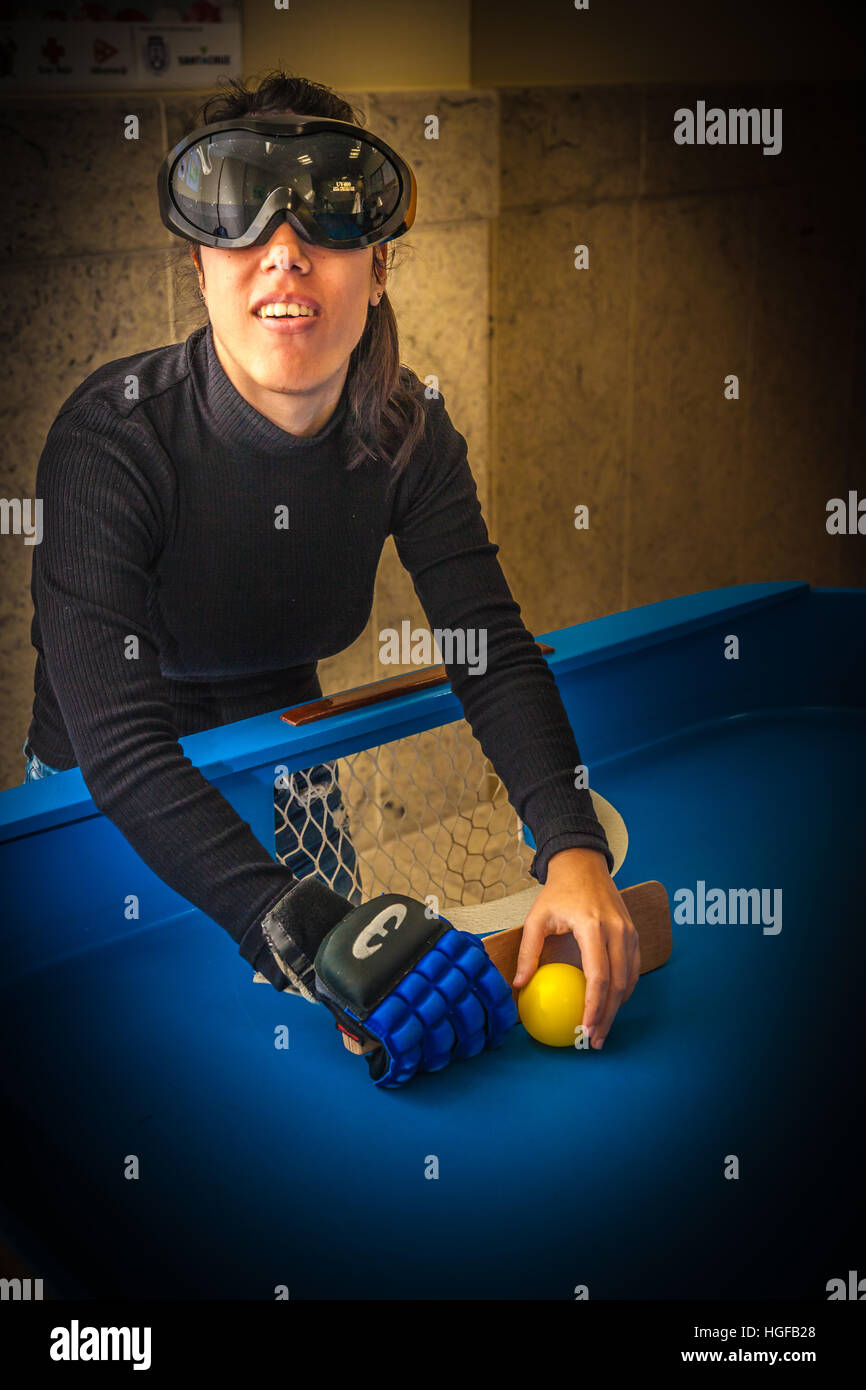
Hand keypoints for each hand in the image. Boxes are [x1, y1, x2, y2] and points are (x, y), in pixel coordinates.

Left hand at [512, 847, 639, 1049]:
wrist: (583, 864)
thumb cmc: (558, 892)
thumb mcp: (536, 918)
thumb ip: (528, 952)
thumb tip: (518, 985)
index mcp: (592, 927)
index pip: (598, 976)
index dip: (593, 1006)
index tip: (584, 1028)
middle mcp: (616, 930)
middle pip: (617, 984)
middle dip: (607, 1016)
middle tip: (593, 1040)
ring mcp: (628, 932)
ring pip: (629, 979)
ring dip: (617, 1007)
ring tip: (601, 1029)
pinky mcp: (632, 933)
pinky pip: (632, 968)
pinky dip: (623, 990)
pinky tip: (610, 1005)